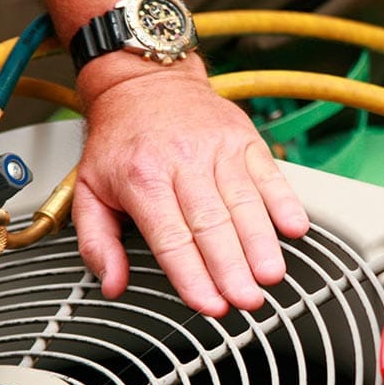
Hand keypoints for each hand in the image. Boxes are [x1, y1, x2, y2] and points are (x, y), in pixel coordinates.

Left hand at [73, 60, 309, 315]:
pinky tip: (295, 228)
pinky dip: (285, 201)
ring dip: (261, 243)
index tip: (209, 304)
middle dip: (232, 268)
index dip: (192, 275)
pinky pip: (269, 174)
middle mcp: (182, 161)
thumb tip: (111, 283)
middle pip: (212, 225)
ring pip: (244, 203)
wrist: (143, 80)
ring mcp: (217, 149)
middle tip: (246, 300)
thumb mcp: (88, 188)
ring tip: (271, 275)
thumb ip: (97, 241)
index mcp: (142, 178)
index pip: (171, 238)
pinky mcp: (243, 139)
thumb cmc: (119, 139)